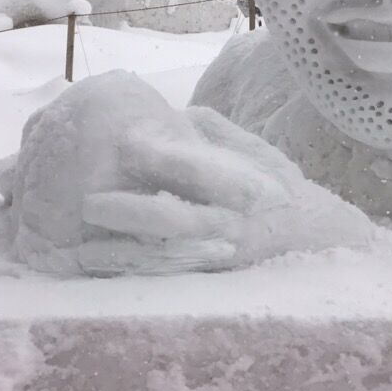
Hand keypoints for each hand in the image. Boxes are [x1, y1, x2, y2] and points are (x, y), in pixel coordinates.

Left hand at [0, 70, 375, 275]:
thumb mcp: (261, 154)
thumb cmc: (280, 189)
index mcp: (242, 185)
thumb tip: (180, 113)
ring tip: (80, 248)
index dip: (163, 157)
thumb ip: (220, 134)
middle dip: (132, 212)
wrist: (312, 239)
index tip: (125, 141)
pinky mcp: (209, 276)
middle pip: (176, 219)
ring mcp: (218, 254)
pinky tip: (98, 268)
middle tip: (89, 202)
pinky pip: (166, 277)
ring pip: (165, 255)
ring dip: (121, 253)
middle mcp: (229, 223)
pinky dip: (132, 274)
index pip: (200, 169)